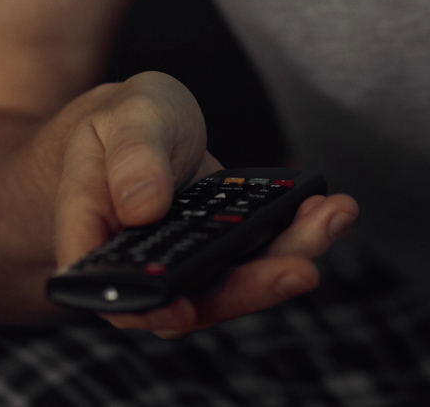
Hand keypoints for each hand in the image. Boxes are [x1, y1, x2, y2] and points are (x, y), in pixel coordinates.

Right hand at [51, 70, 360, 336]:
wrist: (141, 124)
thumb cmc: (118, 123)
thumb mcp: (122, 119)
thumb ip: (131, 158)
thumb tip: (143, 208)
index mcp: (95, 242)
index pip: (116, 294)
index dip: (150, 311)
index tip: (186, 311)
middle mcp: (144, 269)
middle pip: (193, 300)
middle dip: (252, 286)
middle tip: (301, 268)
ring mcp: (188, 264)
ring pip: (236, 282)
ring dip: (289, 256)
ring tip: (334, 216)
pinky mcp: (224, 252)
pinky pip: (259, 255)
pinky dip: (297, 233)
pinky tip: (330, 207)